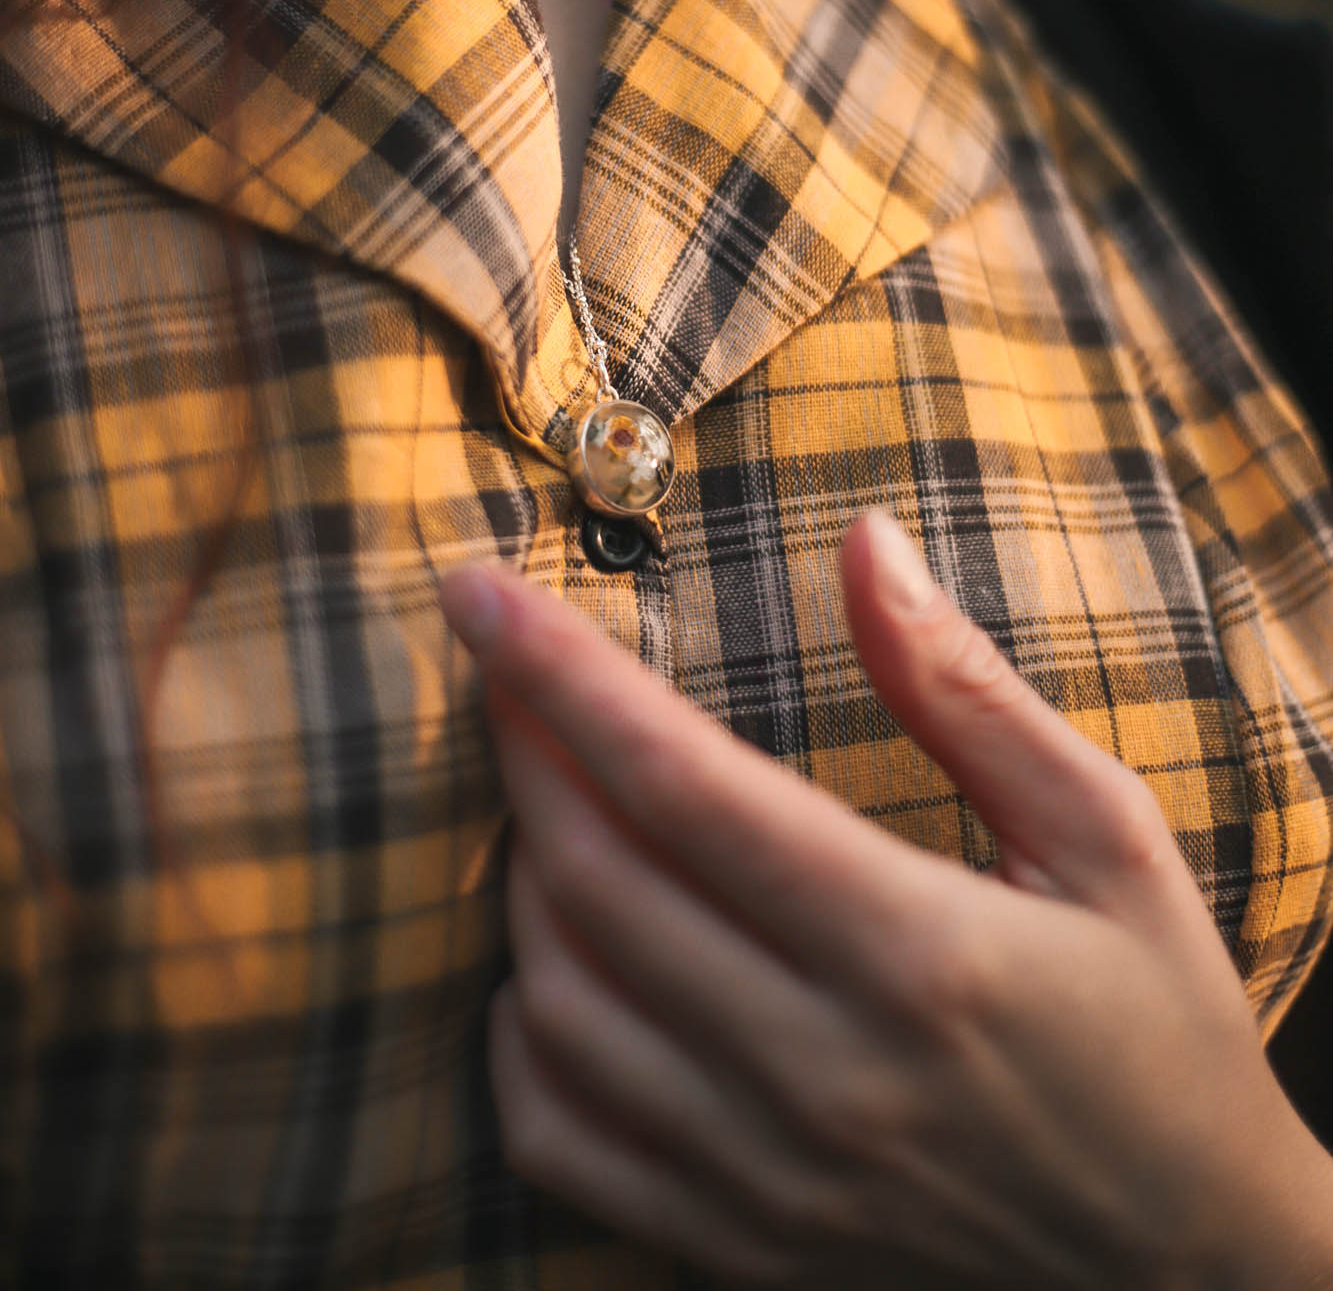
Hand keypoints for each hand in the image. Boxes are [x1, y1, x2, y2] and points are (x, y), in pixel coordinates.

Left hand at [441, 512, 1332, 1287]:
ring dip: (524, 881)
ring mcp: (769, 1177)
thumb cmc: (1158, 1029)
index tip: (480, 590)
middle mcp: (824, 1073)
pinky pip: (557, 1140)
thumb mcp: (1106, 837)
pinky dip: (522, 1037)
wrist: (1190, 1272)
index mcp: (919, 953)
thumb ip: (967, 690)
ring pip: (558, 1004)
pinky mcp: (737, 1246)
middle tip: (510, 669)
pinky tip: (556, 966)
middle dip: (522, 748)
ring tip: (555, 803)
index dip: (561, 674)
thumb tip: (864, 540)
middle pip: (594, 879)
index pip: (683, 785)